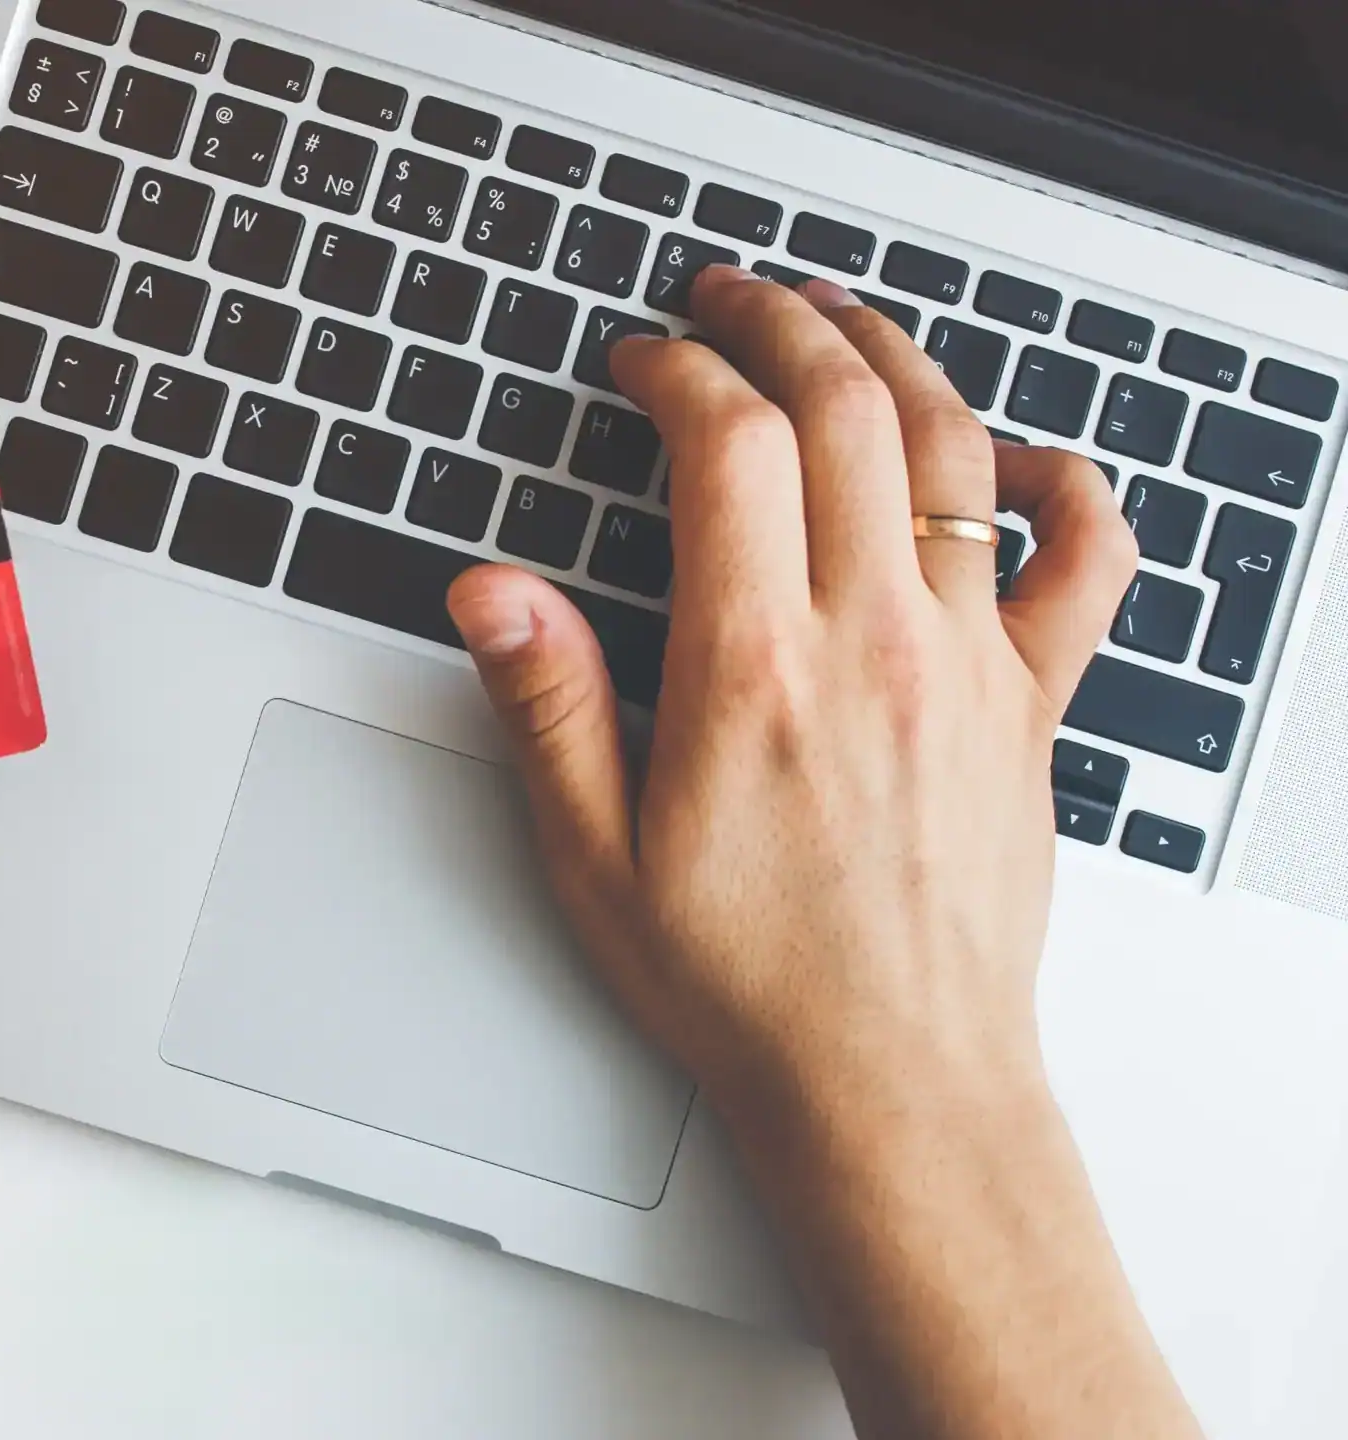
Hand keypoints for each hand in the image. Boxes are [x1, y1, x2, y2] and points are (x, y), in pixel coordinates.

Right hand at [451, 267, 1131, 1120]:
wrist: (890, 1082)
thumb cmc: (747, 983)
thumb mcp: (593, 857)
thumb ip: (548, 707)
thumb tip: (493, 594)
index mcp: (754, 670)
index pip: (726, 444)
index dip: (678, 370)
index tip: (642, 362)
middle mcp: (874, 644)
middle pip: (844, 409)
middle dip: (779, 324)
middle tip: (730, 300)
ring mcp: (968, 664)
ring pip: (952, 451)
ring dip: (894, 359)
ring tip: (841, 321)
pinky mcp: (1029, 705)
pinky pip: (1084, 563)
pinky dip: (1065, 485)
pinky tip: (1022, 456)